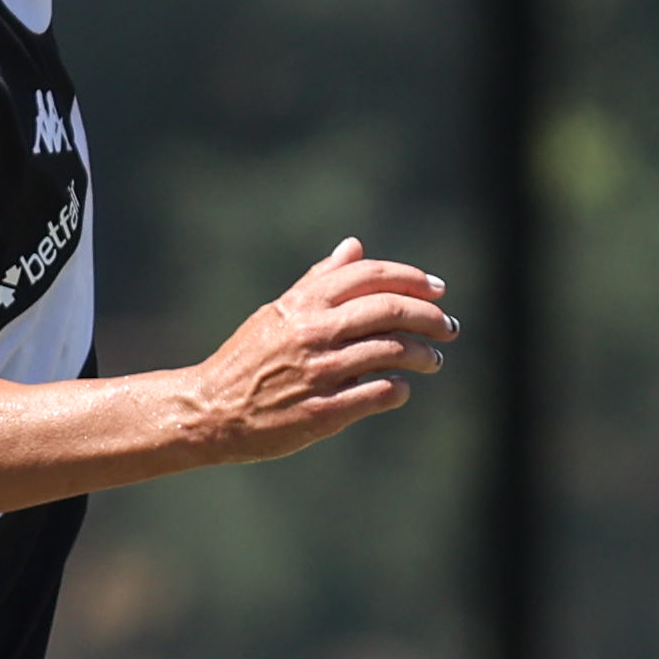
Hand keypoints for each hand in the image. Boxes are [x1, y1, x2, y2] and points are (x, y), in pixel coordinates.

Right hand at [190, 238, 455, 462]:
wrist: (209, 410)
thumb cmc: (248, 361)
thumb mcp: (277, 313)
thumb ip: (318, 282)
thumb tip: (353, 246)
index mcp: (303, 303)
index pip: (370, 275)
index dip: (412, 280)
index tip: (437, 291)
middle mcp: (312, 332)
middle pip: (389, 310)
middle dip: (430, 317)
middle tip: (449, 328)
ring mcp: (319, 372)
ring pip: (391, 351)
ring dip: (423, 355)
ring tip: (433, 360)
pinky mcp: (322, 411)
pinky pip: (378, 392)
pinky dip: (399, 388)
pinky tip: (402, 388)